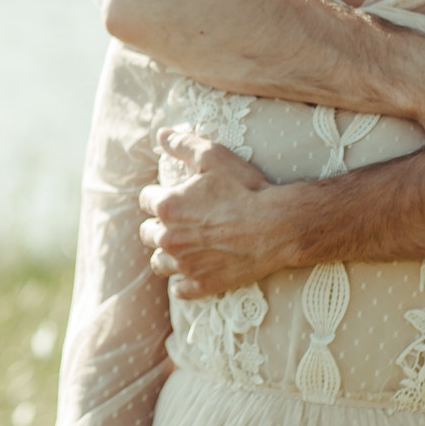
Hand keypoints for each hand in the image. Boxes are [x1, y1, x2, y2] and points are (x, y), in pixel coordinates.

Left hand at [137, 130, 291, 297]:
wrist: (277, 225)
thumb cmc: (246, 188)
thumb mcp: (213, 156)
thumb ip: (183, 145)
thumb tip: (161, 135)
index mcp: (167, 206)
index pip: (146, 199)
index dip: (159, 194)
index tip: (174, 194)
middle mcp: (169, 238)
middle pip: (147, 233)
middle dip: (158, 224)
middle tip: (179, 220)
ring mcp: (185, 264)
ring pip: (159, 263)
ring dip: (167, 254)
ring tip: (183, 246)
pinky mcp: (203, 284)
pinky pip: (180, 290)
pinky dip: (183, 282)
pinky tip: (193, 271)